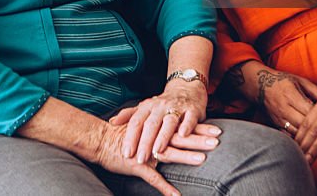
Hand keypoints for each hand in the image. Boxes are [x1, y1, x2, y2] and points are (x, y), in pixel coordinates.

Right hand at [93, 122, 218, 195]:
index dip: (199, 130)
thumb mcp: (142, 130)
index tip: (218, 131)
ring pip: (168, 153)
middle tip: (217, 141)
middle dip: (199, 140)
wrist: (98, 140)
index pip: (182, 128)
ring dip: (186, 157)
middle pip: (179, 138)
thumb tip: (176, 132)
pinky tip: (176, 195)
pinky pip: (152, 177)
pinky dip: (164, 187)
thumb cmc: (121, 137)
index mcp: (157, 130)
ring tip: (203, 159)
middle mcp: (153, 139)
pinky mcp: (136, 165)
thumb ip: (158, 131)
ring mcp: (145, 152)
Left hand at [108, 81, 208, 163]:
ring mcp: (177, 107)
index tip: (126, 153)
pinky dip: (186, 126)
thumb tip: (112, 122)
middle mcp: (160, 106)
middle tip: (140, 158)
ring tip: (158, 151)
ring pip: (169, 122)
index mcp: (147, 107)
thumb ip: (129, 115)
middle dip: (144, 142)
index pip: (136, 122)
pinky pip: (189, 118)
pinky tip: (183, 135)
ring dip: (163, 137)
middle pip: (151, 124)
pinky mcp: (192, 110)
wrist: (186, 88)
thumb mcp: (145, 107)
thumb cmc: (163, 103)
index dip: (130, 138)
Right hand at [254, 67, 316, 138]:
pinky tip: (307, 147)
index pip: (309, 111)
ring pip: (296, 133)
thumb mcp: (301, 81)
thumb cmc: (284, 82)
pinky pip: (288, 137)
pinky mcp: (276, 125)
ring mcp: (279, 118)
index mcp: (291, 95)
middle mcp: (284, 108)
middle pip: (303, 124)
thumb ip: (316, 91)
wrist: (260, 86)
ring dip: (308, 140)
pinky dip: (298, 142)